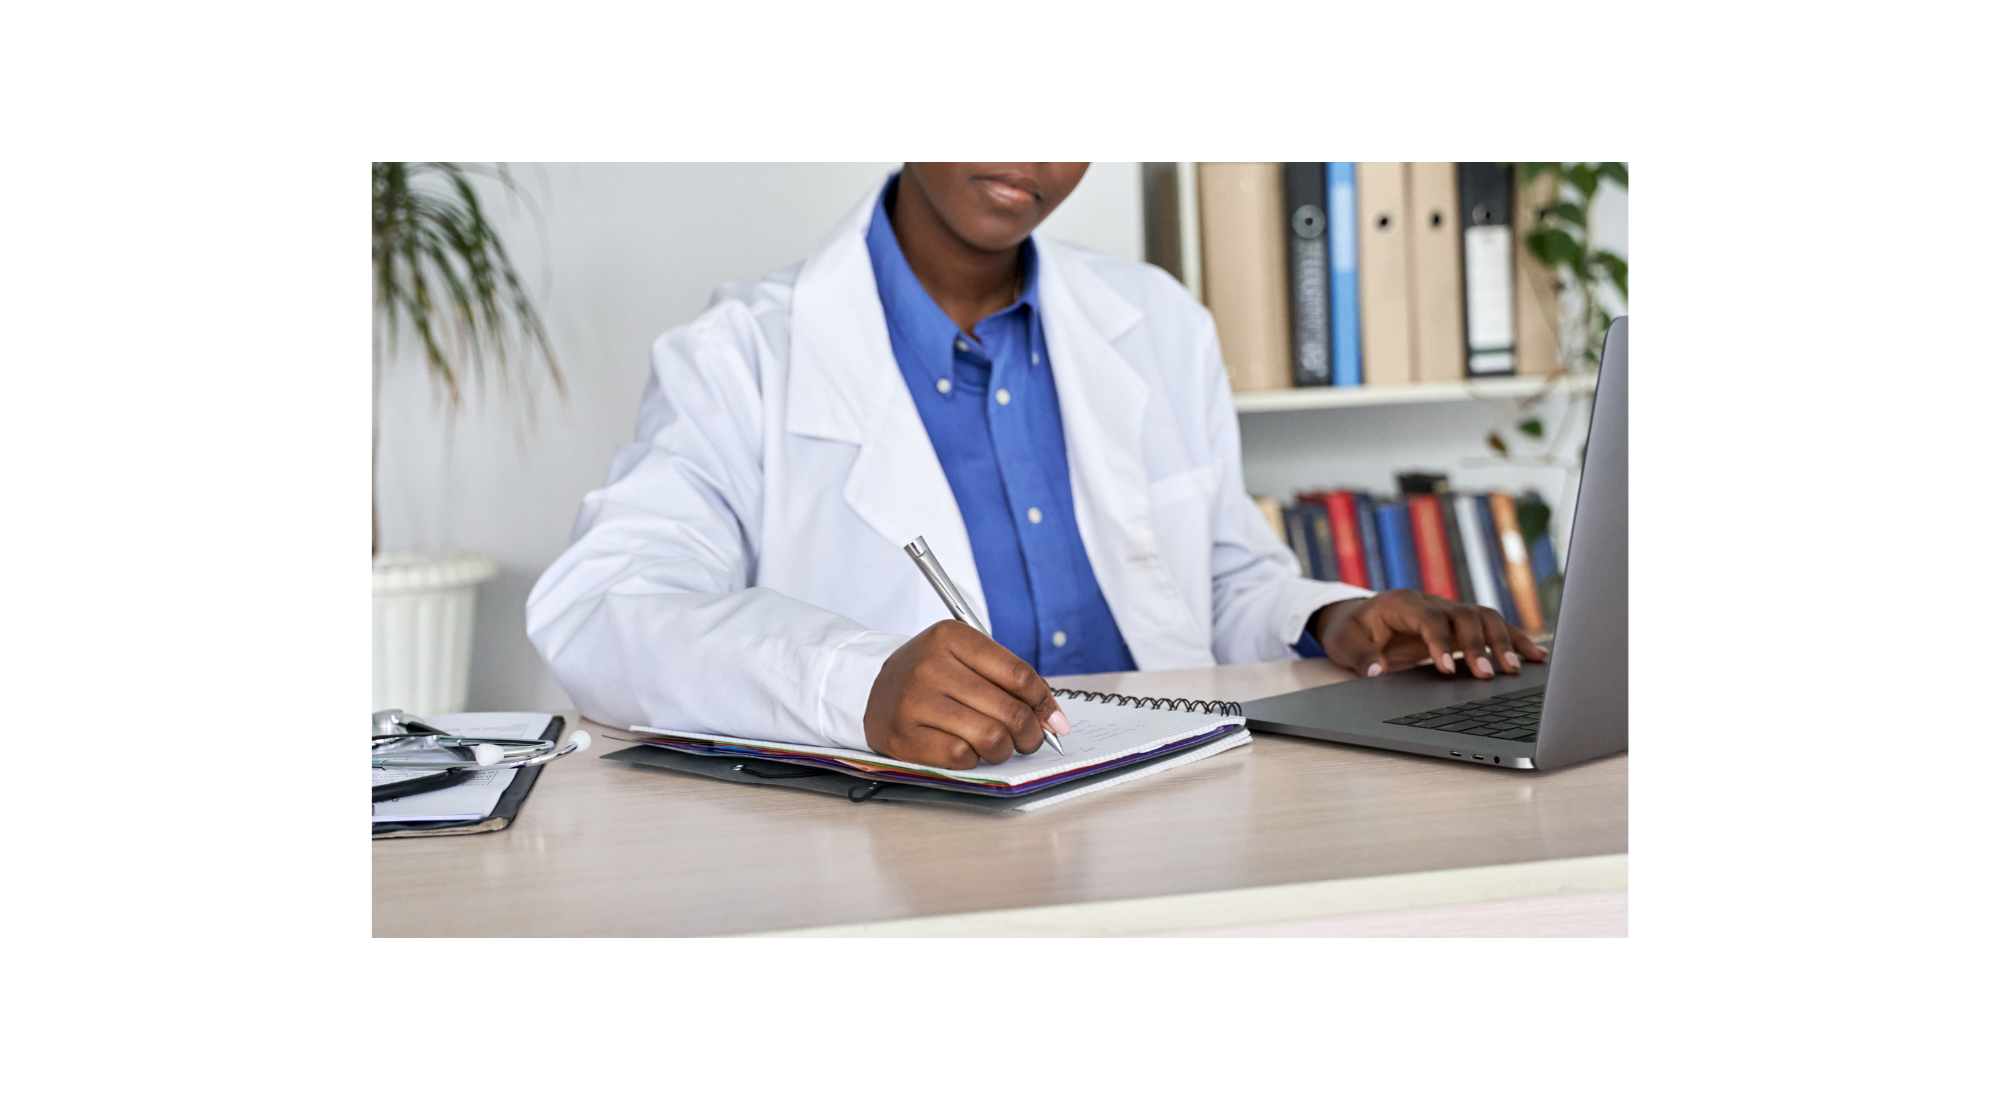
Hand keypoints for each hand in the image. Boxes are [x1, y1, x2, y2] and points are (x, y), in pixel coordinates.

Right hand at [863, 620, 1072, 767]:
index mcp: (951, 637)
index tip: (1053, 719)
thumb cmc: (930, 676)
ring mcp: (914, 701)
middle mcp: (930, 665)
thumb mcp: (964, 658)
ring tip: (998, 745)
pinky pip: (961, 757)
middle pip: (1009, 709)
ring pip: (990, 737)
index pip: (1018, 674)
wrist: (868, 689)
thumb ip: (1009, 680)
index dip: (1044, 702)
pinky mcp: (903, 736)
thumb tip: (1055, 720)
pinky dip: (973, 759)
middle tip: (1030, 739)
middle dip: (1031, 733)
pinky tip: (966, 749)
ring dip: (1004, 749)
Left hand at [1311, 590, 1548, 680]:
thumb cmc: (1352, 631)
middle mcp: (1431, 602)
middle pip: (1465, 614)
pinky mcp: (1461, 625)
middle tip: (1488, 675)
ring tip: (1517, 669)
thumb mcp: (1345, 644)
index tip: (1447, 669)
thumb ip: (1361, 658)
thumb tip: (1375, 671)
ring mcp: (1449, 611)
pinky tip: (1536, 656)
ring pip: (1485, 618)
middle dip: (1479, 645)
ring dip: (1504, 642)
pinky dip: (1515, 641)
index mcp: (1402, 603)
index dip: (1440, 642)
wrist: (1357, 619)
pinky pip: (1493, 629)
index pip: (1428, 618)